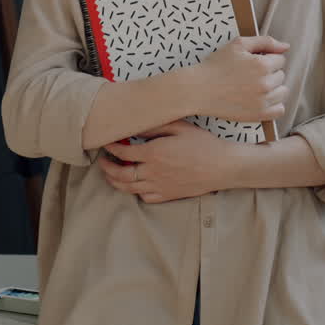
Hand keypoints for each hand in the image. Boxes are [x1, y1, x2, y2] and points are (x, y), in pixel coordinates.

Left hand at [97, 121, 233, 202]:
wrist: (223, 166)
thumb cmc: (204, 143)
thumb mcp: (179, 127)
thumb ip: (154, 127)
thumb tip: (135, 127)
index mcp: (154, 154)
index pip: (123, 153)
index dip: (111, 147)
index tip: (106, 143)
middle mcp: (153, 173)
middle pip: (120, 175)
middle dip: (107, 168)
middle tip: (102, 162)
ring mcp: (160, 186)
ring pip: (130, 189)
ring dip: (116, 182)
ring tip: (111, 175)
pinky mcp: (169, 195)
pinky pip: (145, 197)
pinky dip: (136, 192)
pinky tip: (135, 185)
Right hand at [186, 35, 289, 121]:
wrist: (198, 90)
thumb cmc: (216, 65)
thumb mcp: (238, 44)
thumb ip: (265, 41)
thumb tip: (286, 47)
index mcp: (262, 64)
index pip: (280, 59)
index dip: (266, 58)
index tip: (252, 63)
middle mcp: (265, 84)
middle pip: (281, 75)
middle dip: (269, 73)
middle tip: (250, 74)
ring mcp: (263, 101)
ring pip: (282, 92)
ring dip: (273, 88)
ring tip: (255, 86)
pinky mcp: (258, 115)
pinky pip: (279, 110)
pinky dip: (274, 104)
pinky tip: (261, 99)